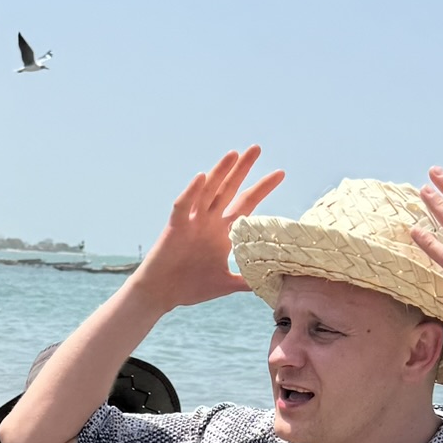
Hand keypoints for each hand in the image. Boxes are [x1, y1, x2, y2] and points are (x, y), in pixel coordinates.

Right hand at [132, 147, 284, 315]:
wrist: (162, 294)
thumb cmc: (191, 287)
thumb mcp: (227, 284)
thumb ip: (248, 280)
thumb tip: (274, 285)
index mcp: (223, 232)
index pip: (247, 204)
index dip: (262, 188)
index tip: (280, 173)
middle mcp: (209, 221)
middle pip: (229, 188)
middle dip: (243, 169)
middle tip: (257, 147)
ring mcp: (192, 221)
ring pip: (208, 191)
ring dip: (220, 172)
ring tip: (234, 154)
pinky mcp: (175, 226)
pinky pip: (183, 205)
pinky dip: (192, 191)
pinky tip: (201, 177)